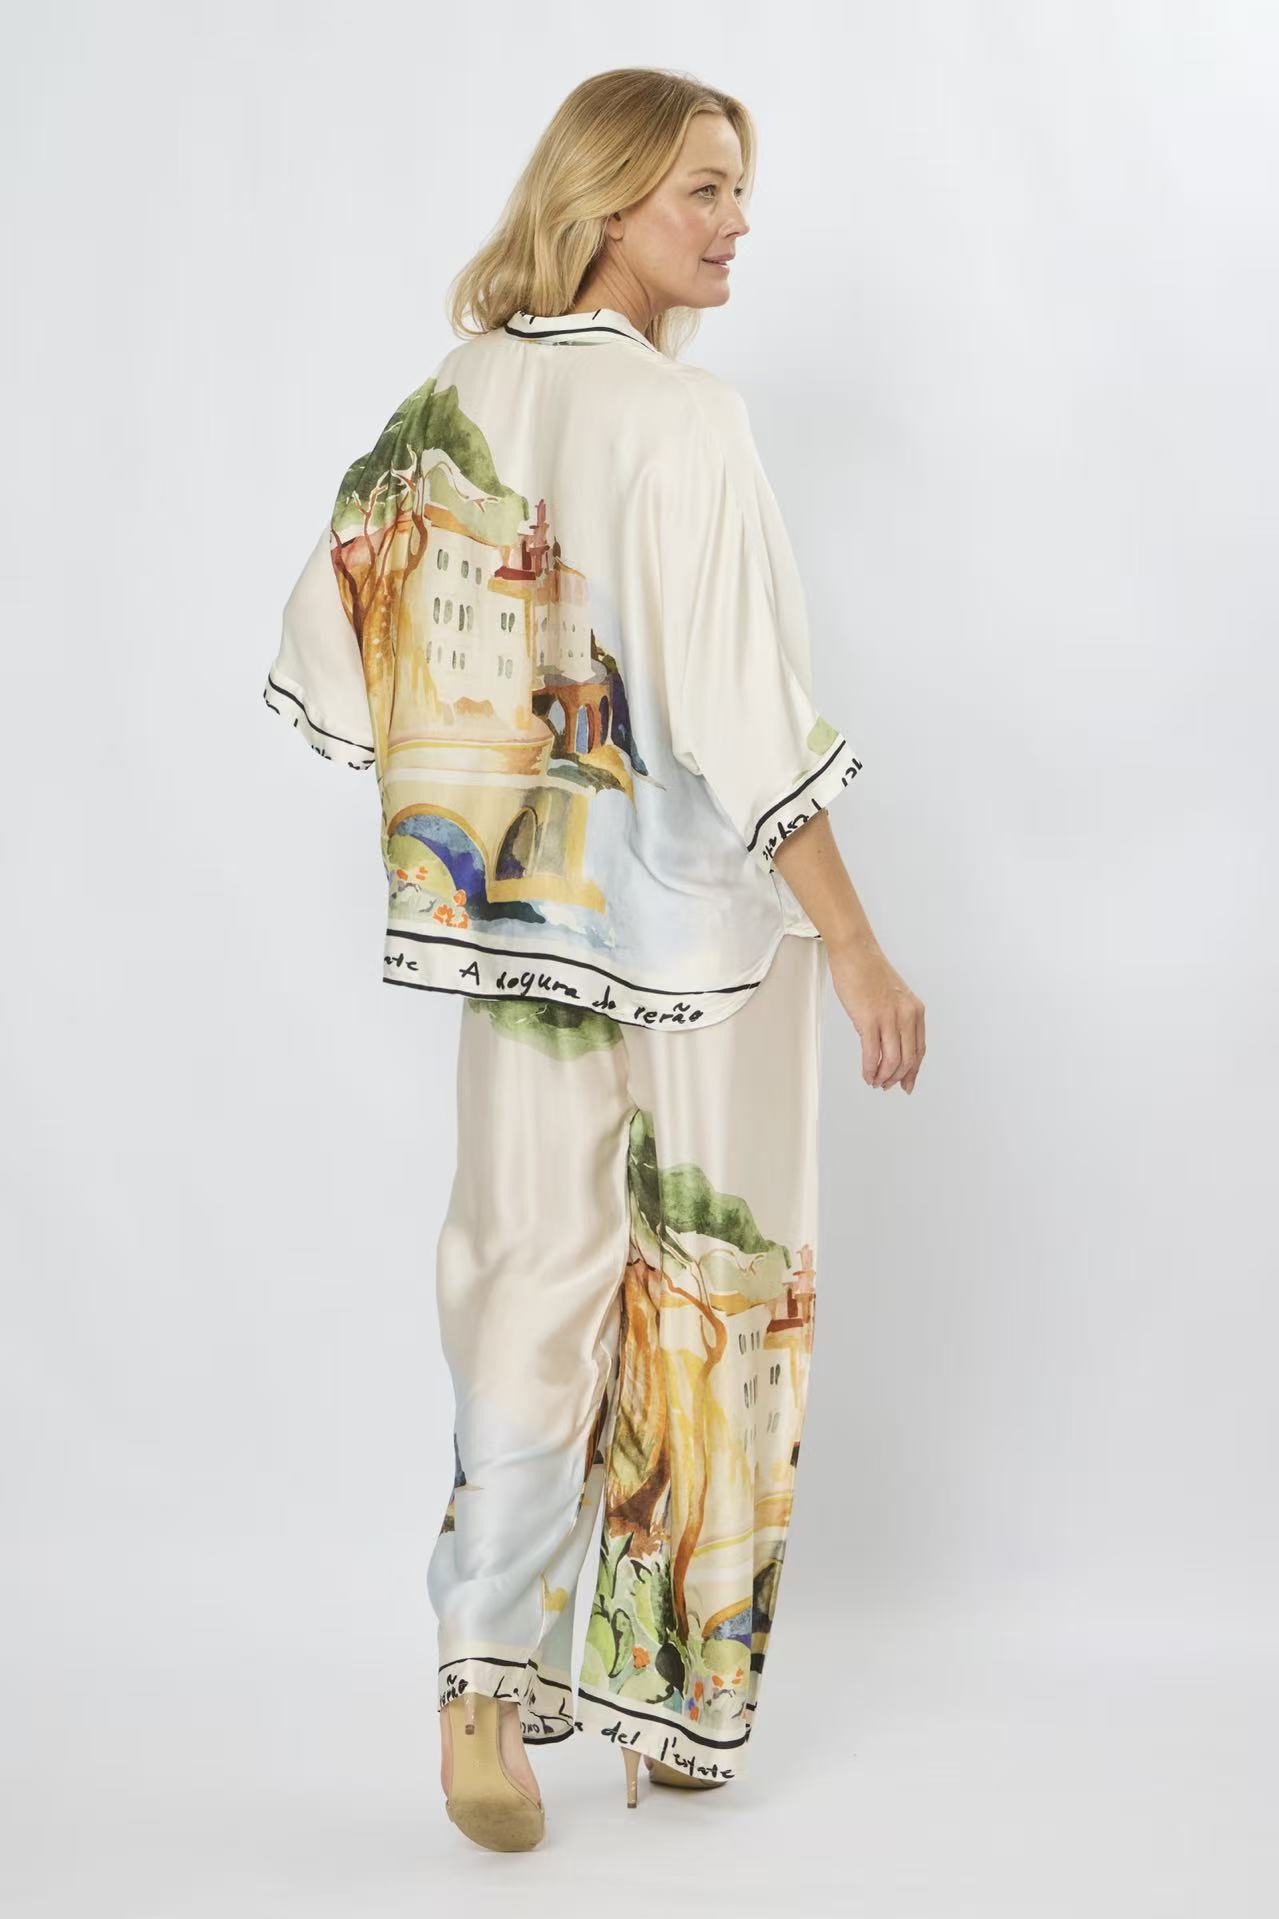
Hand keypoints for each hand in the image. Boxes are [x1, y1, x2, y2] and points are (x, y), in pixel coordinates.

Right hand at [826, 936, 925, 1092]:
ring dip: (883, 1077)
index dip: (913, 1072)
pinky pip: (873, 1054)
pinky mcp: (869, 1019)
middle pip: (909, 1059)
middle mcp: (907, 1016)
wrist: (855, 953)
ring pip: (892, 1061)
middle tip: (886, 1086)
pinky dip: (870, 1069)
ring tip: (874, 1081)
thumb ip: (897, 1019)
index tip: (906, 1084)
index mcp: (915, 1011)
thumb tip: (891, 1044)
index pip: (920, 1050)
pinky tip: (866, 1074)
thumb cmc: (870, 972)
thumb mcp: (894, 997)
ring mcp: (889, 1018)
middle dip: (897, 1078)